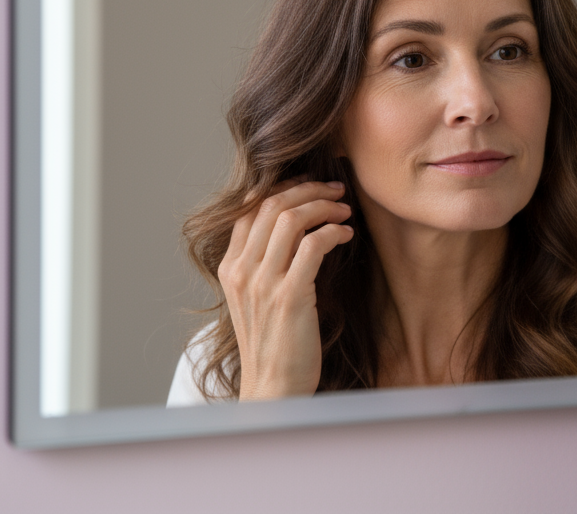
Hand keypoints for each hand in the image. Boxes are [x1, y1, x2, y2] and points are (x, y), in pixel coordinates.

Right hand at [217, 178, 353, 399]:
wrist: (274, 391)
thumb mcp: (257, 299)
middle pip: (270, 205)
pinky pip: (313, 245)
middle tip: (336, 189)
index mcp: (229, 269)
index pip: (249, 208)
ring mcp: (262, 284)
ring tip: (345, 210)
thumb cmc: (275, 345)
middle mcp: (241, 272)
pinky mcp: (289, 297)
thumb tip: (295, 227)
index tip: (310, 186)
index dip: (282, 188)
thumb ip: (265, 264)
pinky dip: (333, 231)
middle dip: (308, 188)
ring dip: (324, 206)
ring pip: (291, 219)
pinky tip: (346, 235)